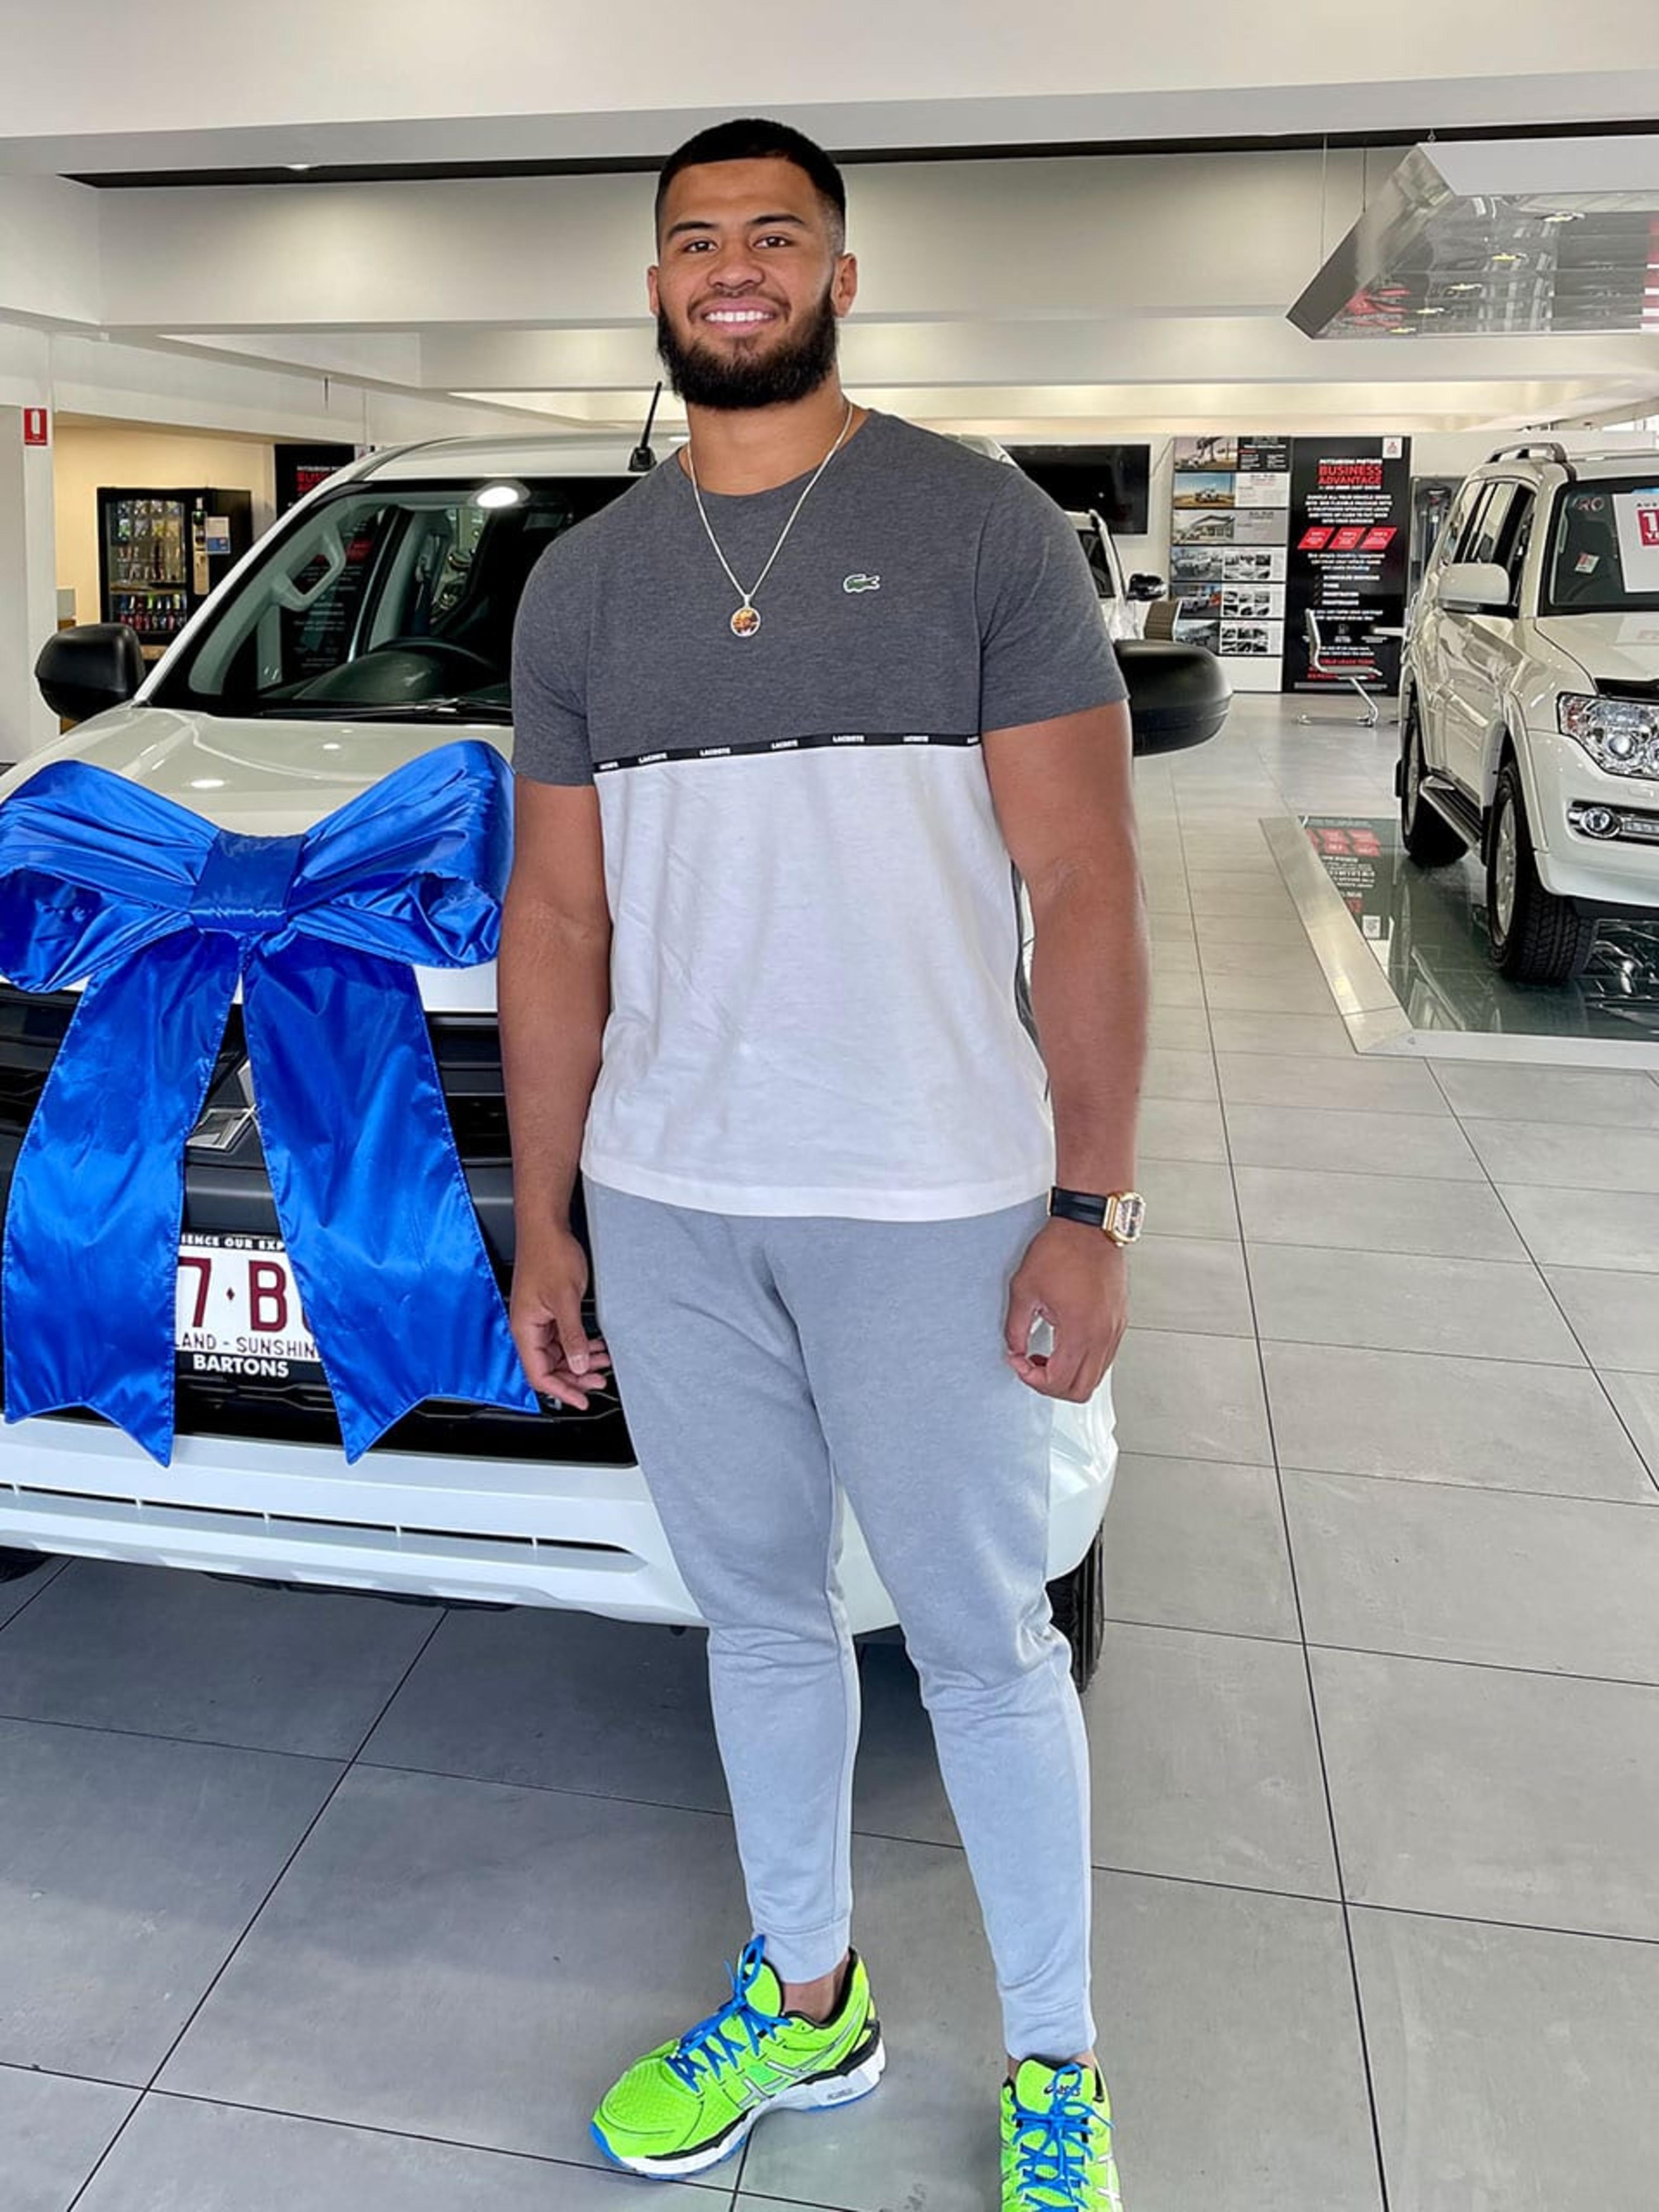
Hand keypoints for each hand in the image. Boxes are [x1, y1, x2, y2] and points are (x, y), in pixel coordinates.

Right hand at [509, 1223, 612, 1409]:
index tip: (581, 1399)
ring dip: (579, 1360)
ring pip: (557, 1352)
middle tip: (599, 1381)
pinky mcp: (547, 1310)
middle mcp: (528, 1327)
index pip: (539, 1373)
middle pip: (548, 1366)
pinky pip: (561, 1336)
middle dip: (575, 1376)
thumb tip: (578, 1363)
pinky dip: (578, 1343)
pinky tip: (594, 1344)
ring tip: (602, 1362)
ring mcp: (537, 1318)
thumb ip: (572, 1335)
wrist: (546, 1227)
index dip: (561, 1390)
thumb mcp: (566, 1299)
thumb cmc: (549, 1254)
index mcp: (524, 1328)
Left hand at [1003, 1218, 1128, 1401]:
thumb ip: (1015, 1327)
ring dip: (1068, 1375)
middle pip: (1080, 1390)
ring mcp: (1114, 1329)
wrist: (1090, 1226)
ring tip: (1046, 1355)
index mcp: (1079, 1331)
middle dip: (1051, 1386)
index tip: (1018, 1361)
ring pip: (1095, 1376)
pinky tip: (1065, 1344)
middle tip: (1031, 1367)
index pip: (1058, 1382)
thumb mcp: (1024, 1289)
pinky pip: (1104, 1357)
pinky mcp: (1119, 1320)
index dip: (1031, 1379)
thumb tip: (1015, 1349)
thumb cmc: (1062, 1249)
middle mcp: (1102, 1335)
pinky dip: (1084, 1361)